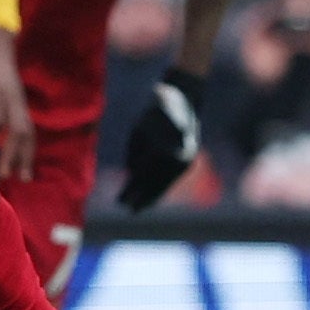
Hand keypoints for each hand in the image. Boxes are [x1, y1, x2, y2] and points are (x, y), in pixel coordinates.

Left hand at [0, 27, 35, 180]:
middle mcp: (12, 99)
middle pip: (18, 130)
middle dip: (13, 155)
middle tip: (4, 176)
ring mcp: (20, 102)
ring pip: (29, 132)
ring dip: (26, 156)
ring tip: (23, 178)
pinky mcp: (22, 105)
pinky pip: (30, 129)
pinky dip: (28, 147)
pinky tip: (24, 164)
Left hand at [120, 68, 205, 208]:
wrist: (183, 99)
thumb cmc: (154, 111)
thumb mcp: (138, 130)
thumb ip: (135, 154)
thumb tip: (131, 174)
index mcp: (158, 151)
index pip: (141, 178)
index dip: (130, 191)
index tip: (120, 202)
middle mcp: (174, 158)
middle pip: (154, 185)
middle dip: (141, 198)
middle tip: (129, 210)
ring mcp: (184, 160)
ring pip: (166, 184)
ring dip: (153, 197)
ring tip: (140, 207)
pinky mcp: (189, 159)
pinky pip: (173, 179)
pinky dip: (163, 188)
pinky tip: (155, 196)